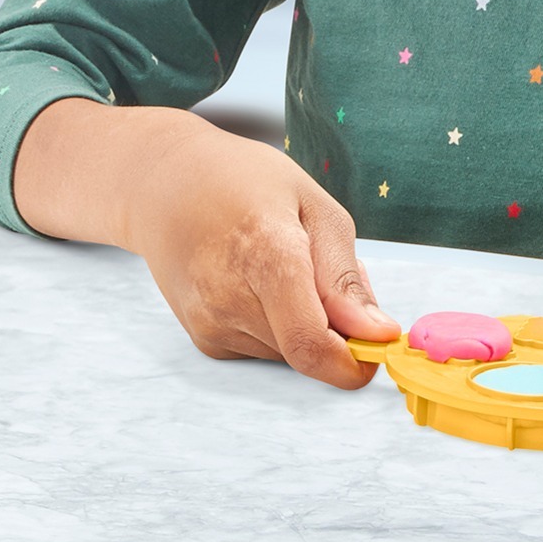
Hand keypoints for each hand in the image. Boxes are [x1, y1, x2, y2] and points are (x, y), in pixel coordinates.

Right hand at [124, 117, 399, 387]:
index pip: (311, 345)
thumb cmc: (242, 180)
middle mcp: (228, 298)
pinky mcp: (203, 337)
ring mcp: (209, 321)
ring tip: (278, 265)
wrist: (165, 182)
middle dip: (334, 326)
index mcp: (266, 254)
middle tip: (319, 269)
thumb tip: (377, 333)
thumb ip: (345, 276)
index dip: (354, 361)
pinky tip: (253, 282)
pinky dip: (277, 326)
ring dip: (302, 323)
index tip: (377, 342)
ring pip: (289, 354)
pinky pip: (264, 351)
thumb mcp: (311, 203)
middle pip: (308, 351)